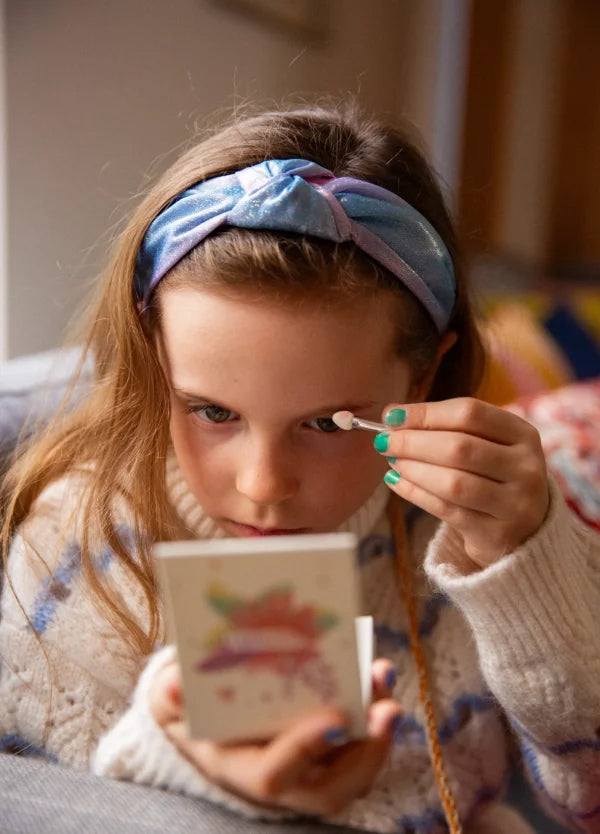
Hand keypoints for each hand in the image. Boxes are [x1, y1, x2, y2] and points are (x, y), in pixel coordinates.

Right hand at [149, 658, 400, 815]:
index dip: (305, 750)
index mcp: (243, 772)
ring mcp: (312, 770)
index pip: (277, 776)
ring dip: (379, 727)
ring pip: (356, 767)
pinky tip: (379, 671)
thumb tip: (177, 683)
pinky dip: (374, 709)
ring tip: (385, 677)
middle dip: (367, 752)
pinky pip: (361, 742)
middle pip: (334, 786)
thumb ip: (172, 694)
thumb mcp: (173, 702)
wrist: (206, 721)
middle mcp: (285, 782)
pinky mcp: (330, 750)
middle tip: (388, 709)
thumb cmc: (191, 711)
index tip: (335, 721)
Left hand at [377, 397, 549, 567]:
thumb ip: (446, 427)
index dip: (426, 413)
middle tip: (384, 441)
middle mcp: (526, 467)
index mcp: (523, 434)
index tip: (392, 416)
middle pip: (460, 447)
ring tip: (393, 462)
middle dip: (414, 442)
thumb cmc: (493, 476)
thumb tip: (392, 415)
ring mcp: (515, 504)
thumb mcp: (485, 445)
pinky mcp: (497, 535)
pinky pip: (447, 511)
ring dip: (414, 470)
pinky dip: (415, 494)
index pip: (470, 414)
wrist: (525, 531)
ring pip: (453, 482)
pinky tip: (396, 482)